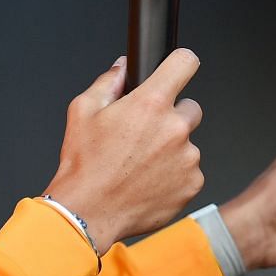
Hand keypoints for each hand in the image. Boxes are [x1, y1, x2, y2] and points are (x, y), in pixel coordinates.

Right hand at [43, 51, 204, 248]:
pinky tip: (149, 181)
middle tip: (146, 134)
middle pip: (191, 108)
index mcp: (150, 104)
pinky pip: (190, 171)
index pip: (185, 63)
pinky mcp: (192, 183)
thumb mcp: (83, 111)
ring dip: (172, 149)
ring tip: (141, 164)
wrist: (87, 212)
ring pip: (188, 143)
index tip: (179, 69)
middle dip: (172, 117)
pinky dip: (175, 175)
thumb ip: (108, 82)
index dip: (181, 63)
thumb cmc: (84, 164)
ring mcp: (187, 158)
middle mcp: (175, 128)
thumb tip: (123, 67)